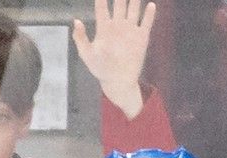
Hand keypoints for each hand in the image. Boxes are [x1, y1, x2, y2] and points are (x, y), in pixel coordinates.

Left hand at [73, 0, 155, 118]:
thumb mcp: (87, 54)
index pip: (101, 7)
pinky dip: (149, 14)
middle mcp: (117, 25)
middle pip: (120, 3)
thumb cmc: (100, 68)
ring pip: (133, 8)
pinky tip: (150, 5)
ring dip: (134, 0)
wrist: (117, 81)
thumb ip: (81, 38)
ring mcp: (130, 30)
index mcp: (104, 27)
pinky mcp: (142, 37)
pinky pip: (146, 22)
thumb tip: (76, 21)